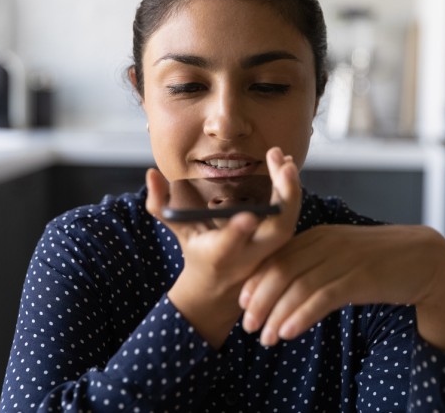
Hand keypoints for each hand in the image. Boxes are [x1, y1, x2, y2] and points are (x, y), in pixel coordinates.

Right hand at [144, 147, 302, 347]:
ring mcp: (269, 251)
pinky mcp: (280, 243)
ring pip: (289, 220)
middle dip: (284, 195)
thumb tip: (151, 174)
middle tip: (280, 162)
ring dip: (291, 187)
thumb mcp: (177, 229)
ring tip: (283, 157)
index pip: (229, 246)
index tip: (247, 217)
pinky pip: (291, 216)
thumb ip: (160, 204)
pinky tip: (288, 166)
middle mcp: (249, 256)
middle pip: (276, 230)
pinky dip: (293, 192)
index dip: (237, 232)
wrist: (220, 286)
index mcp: (220, 255)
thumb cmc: (198, 251)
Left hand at [239, 224, 444, 352]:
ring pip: (298, 288)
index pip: (277, 257)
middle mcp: (326, 244)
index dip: (256, 281)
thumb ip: (314, 264)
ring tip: (264, 338)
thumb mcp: (341, 255)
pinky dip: (301, 316)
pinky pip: (322, 298)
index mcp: (318, 236)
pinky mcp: (360, 278)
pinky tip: (287, 332)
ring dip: (276, 315)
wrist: (424, 259)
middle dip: (260, 301)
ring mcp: (343, 260)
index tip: (242, 302)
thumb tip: (284, 290)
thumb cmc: (379, 261)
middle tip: (247, 326)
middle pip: (281, 272)